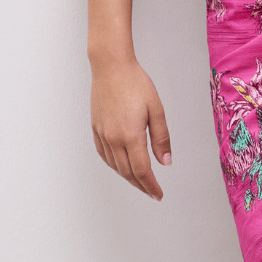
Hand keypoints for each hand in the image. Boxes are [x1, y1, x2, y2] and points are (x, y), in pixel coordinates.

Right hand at [90, 58, 170, 199]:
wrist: (111, 66)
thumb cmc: (135, 83)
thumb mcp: (157, 110)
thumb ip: (161, 138)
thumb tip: (165, 162)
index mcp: (130, 135)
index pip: (142, 171)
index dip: (151, 186)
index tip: (158, 194)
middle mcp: (113, 138)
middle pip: (127, 172)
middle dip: (141, 186)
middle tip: (152, 192)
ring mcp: (102, 134)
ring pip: (115, 166)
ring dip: (128, 177)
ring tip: (140, 182)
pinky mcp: (96, 128)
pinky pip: (104, 154)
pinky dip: (114, 165)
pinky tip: (121, 166)